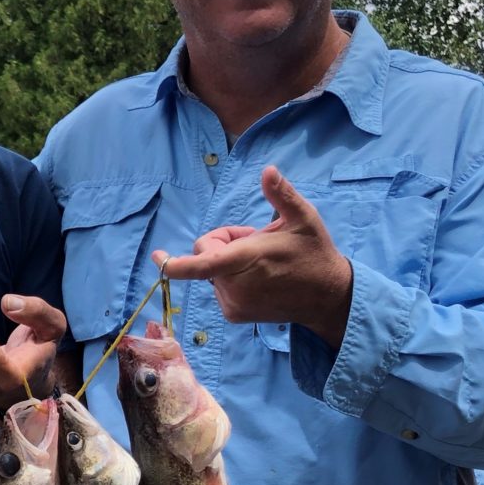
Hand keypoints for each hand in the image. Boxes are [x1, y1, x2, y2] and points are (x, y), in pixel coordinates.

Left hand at [154, 166, 354, 347]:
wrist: (326, 297)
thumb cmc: (314, 252)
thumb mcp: (303, 218)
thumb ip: (282, 195)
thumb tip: (268, 171)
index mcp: (247, 260)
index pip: (202, 263)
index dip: (174, 262)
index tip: (157, 256)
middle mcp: (235, 286)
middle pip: (206, 255)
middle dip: (222, 243)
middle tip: (254, 239)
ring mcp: (233, 303)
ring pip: (210, 272)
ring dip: (227, 262)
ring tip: (260, 261)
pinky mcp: (233, 314)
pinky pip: (218, 287)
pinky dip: (230, 278)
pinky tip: (257, 277)